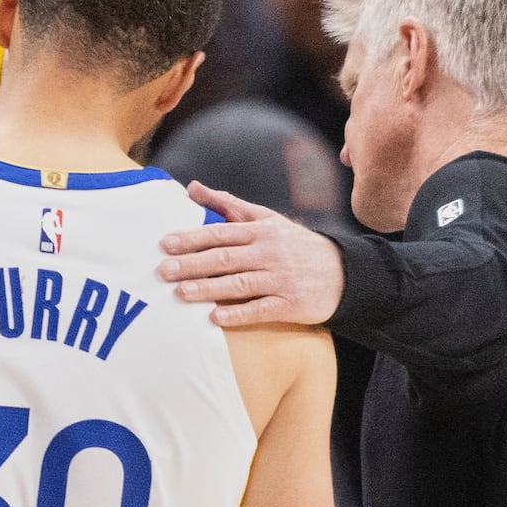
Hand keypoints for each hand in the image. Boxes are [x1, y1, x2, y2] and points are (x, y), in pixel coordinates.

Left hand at [157, 182, 345, 327]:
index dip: (193, 238)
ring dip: (209, 289)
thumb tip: (191, 188)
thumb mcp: (266, 218)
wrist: (341, 272)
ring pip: (239, 284)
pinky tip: (216, 318)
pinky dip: (238, 314)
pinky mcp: (290, 304)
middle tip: (165, 270)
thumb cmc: (294, 245)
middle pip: (226, 258)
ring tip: (181, 293)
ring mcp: (280, 279)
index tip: (166, 243)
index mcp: (261, 231)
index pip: (221, 233)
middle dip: (193, 264)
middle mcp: (269, 253)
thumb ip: (228, 204)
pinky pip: (261, 309)